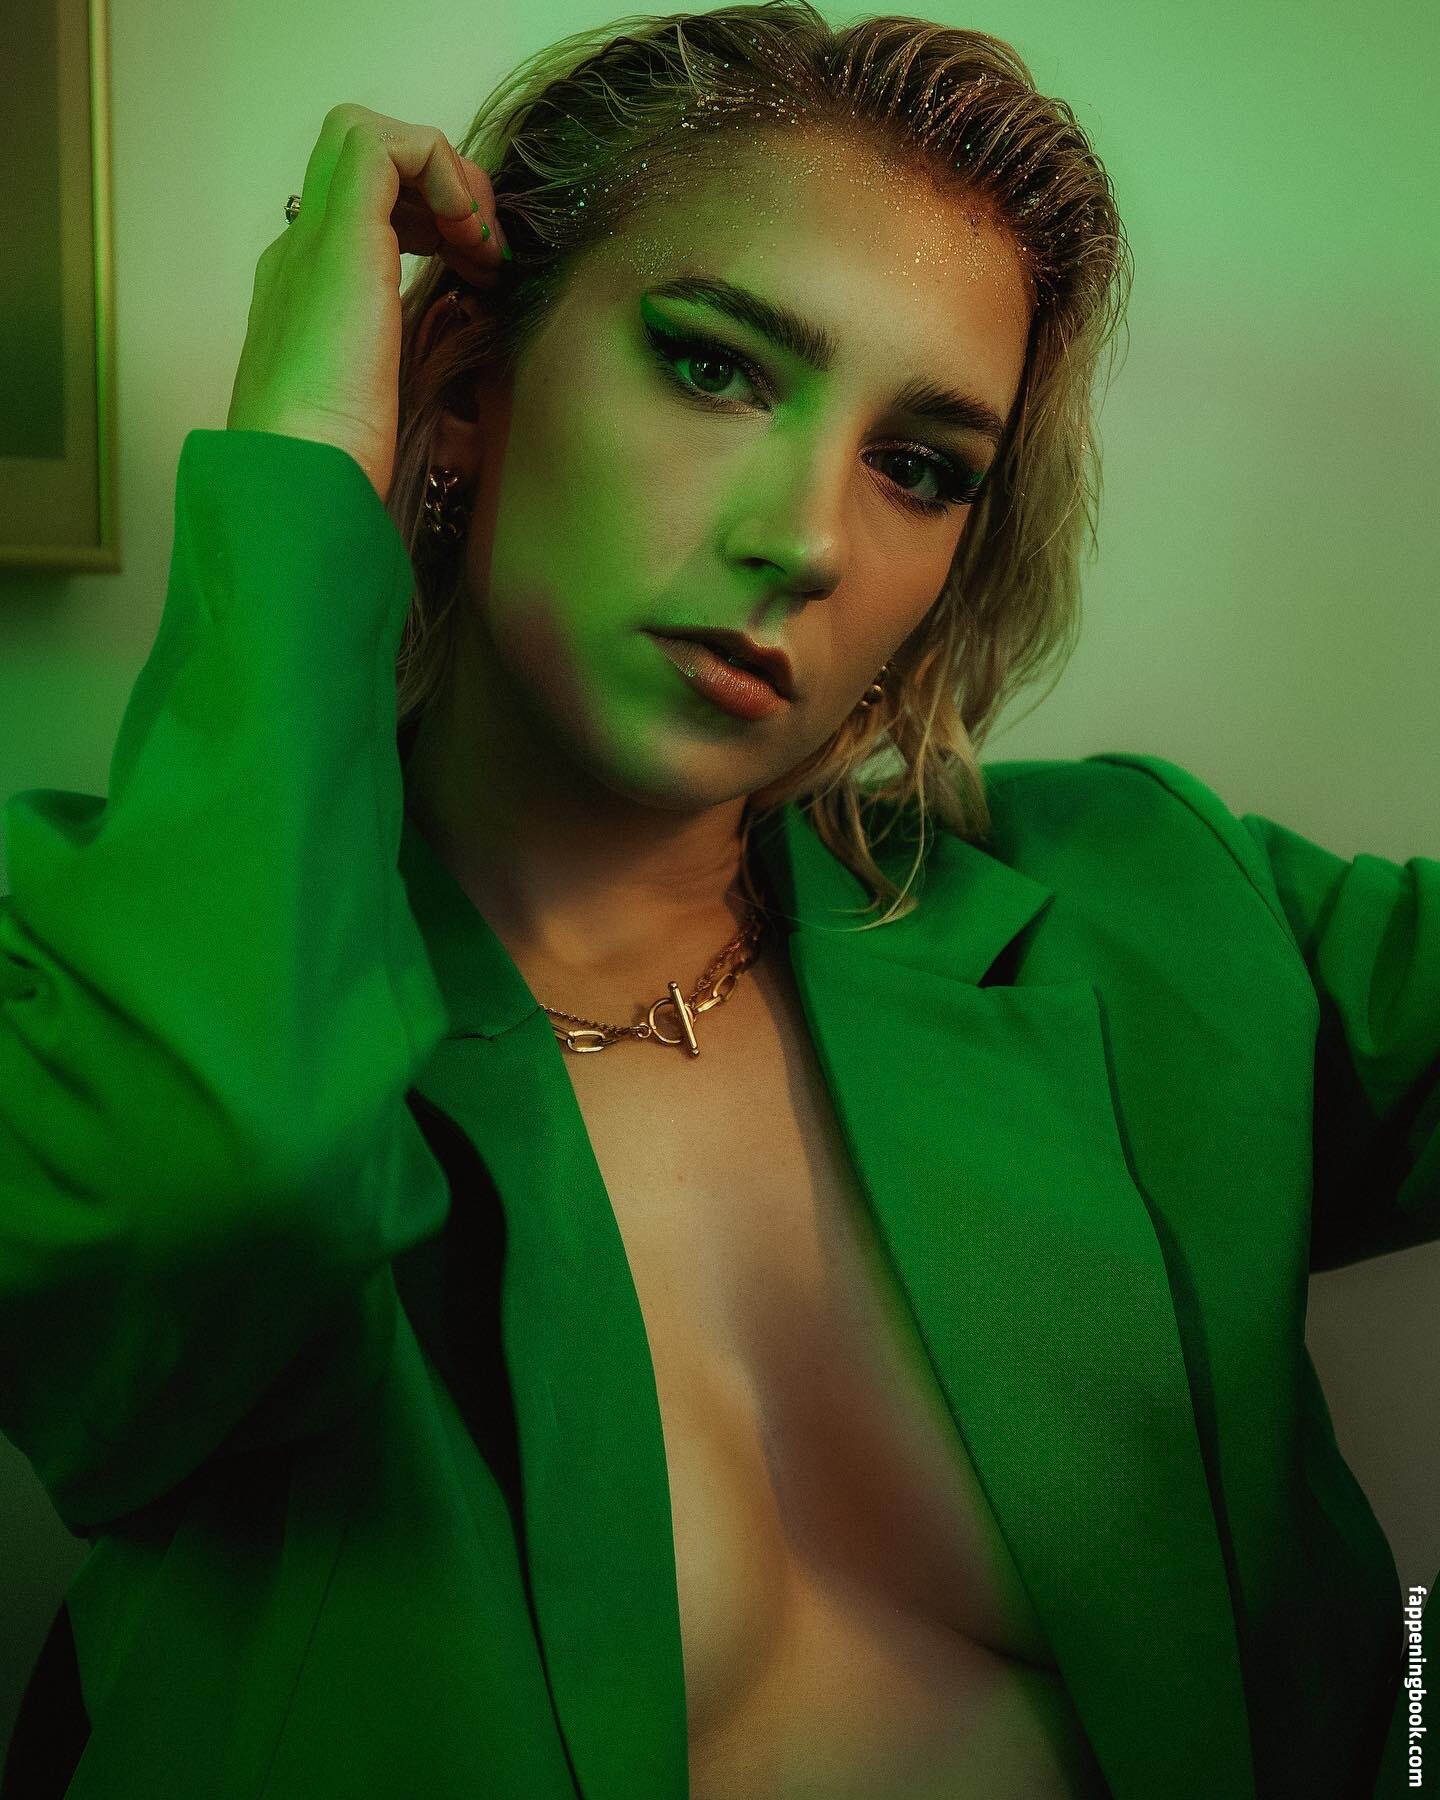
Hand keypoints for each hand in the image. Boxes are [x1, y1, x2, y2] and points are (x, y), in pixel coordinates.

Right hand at [225, 103, 507, 507]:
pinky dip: (443, 173)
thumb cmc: (341, 462)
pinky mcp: (344, 236)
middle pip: (364, 160)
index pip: (363, 211)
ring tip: (483, 247)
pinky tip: (471, 240)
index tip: (474, 272)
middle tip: (483, 249)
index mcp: (306, 290)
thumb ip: (410, 369)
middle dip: (439, 186)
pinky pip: (391, 148)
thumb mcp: (385, 404)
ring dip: (446, 177)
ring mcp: (316, 238)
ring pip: (369, 136)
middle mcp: (303, 252)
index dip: (429, 218)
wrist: (299, 473)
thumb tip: (464, 369)